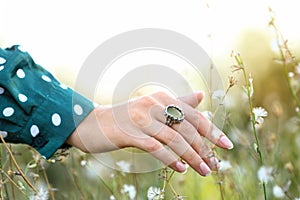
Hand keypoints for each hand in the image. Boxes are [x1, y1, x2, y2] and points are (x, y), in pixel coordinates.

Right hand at [66, 91, 232, 175]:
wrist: (91, 123)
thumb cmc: (126, 118)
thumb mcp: (152, 107)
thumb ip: (177, 102)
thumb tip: (201, 95)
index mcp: (162, 97)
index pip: (193, 115)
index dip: (212, 131)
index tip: (227, 146)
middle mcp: (153, 104)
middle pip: (187, 128)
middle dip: (204, 148)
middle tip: (214, 164)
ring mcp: (141, 119)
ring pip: (174, 139)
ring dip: (192, 157)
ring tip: (203, 170)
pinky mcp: (131, 133)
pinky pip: (157, 148)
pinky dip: (171, 159)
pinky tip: (180, 169)